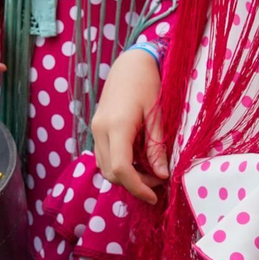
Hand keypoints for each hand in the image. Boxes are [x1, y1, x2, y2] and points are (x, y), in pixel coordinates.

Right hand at [90, 47, 167, 204]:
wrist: (131, 63)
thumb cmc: (148, 84)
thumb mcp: (157, 115)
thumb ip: (157, 146)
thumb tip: (162, 175)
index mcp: (117, 126)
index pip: (121, 169)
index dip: (138, 188)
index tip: (155, 197)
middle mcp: (100, 130)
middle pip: (110, 172)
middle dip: (133, 184)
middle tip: (158, 180)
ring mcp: (95, 128)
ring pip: (104, 166)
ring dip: (126, 176)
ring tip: (150, 170)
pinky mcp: (97, 127)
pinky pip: (104, 155)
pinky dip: (119, 164)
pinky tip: (138, 159)